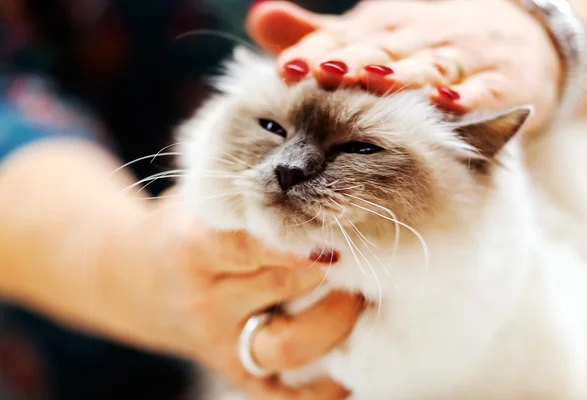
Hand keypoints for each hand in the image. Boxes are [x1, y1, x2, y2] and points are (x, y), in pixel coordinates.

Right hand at [100, 188, 361, 399]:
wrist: (138, 279)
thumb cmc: (182, 228)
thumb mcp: (196, 198)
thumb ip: (242, 191)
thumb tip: (311, 178)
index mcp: (190, 248)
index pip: (248, 246)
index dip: (296, 240)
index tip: (336, 232)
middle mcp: (204, 301)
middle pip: (280, 290)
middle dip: (331, 271)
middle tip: (364, 251)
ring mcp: (218, 342)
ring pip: (286, 346)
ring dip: (335, 323)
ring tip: (360, 297)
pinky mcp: (231, 369)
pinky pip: (276, 395)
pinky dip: (315, 393)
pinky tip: (344, 378)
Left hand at [247, 0, 561, 131]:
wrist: (518, 38)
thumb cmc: (427, 44)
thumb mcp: (374, 34)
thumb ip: (321, 34)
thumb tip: (258, 17)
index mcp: (383, 26)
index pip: (345, 38)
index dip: (317, 52)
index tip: (287, 69)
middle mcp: (419, 36)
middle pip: (382, 49)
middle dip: (350, 61)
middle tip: (321, 73)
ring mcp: (461, 55)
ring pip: (428, 65)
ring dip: (400, 75)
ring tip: (373, 82)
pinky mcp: (500, 78)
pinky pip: (483, 89)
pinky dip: (466, 97)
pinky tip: (444, 105)